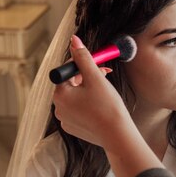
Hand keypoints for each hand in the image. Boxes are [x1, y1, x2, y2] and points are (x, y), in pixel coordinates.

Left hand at [52, 35, 136, 153]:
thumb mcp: (95, 78)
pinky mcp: (73, 128)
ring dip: (88, 90)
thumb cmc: (108, 107)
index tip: (96, 63)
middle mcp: (58, 108)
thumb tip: (74, 41)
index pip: (67, 71)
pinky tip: (100, 106)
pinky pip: (78, 110)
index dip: (82, 64)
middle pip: (71, 84)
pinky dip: (87, 105)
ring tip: (104, 91)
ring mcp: (65, 119)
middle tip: (104, 74)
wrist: (118, 135)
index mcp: (60, 94)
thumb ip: (83, 58)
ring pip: (75, 97)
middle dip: (87, 76)